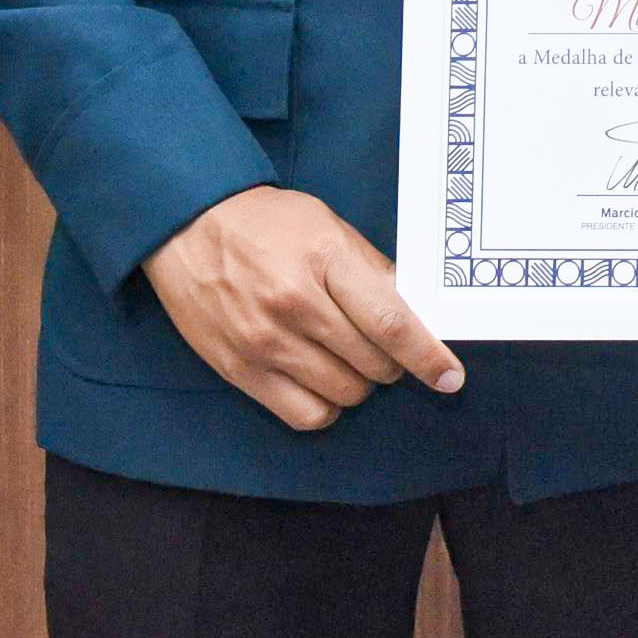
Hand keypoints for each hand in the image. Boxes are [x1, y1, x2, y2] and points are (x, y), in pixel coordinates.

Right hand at [143, 187, 463, 431]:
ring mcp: (264, 341)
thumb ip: (371, 271)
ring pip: (343, 394)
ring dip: (361, 384)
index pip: (390, 322)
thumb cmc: (264, 222)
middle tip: (385, 348)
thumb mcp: (327, 226)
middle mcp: (294, 304)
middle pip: (372, 364)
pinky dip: (326, 407)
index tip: (450, 376)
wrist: (187, 224)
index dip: (427, 356)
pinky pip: (303, 414)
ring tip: (350, 359)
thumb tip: (415, 312)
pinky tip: (325, 383)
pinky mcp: (239, 370)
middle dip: (393, 364)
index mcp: (323, 260)